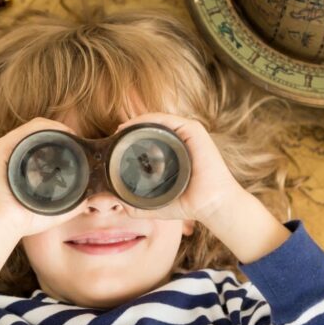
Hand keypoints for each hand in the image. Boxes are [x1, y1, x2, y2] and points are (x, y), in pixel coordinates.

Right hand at [0, 117, 87, 237]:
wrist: (2, 226)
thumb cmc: (24, 220)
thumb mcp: (54, 210)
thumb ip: (72, 203)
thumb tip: (90, 197)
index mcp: (19, 163)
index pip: (42, 142)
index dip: (61, 138)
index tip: (79, 145)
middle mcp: (10, 153)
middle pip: (38, 132)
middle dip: (60, 131)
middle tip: (77, 139)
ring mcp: (3, 149)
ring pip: (33, 128)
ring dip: (55, 127)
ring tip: (71, 134)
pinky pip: (24, 131)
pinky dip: (43, 127)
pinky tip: (58, 132)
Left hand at [114, 112, 246, 223]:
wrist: (209, 205)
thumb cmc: (187, 204)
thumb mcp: (154, 205)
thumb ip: (134, 205)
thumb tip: (114, 200)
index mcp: (173, 152)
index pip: (149, 138)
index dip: (130, 138)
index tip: (113, 144)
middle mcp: (180, 140)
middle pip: (151, 127)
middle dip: (131, 129)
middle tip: (114, 137)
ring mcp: (187, 134)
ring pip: (157, 121)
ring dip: (136, 122)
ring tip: (120, 130)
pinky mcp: (194, 130)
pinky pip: (167, 119)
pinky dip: (148, 120)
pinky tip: (133, 126)